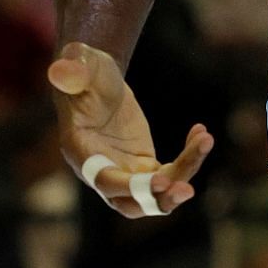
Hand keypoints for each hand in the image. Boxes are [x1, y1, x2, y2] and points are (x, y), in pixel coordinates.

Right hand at [48, 41, 212, 217]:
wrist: (97, 79)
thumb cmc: (84, 69)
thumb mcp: (81, 65)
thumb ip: (72, 70)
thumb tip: (61, 69)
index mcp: (81, 151)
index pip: (104, 180)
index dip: (130, 186)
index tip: (159, 181)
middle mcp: (101, 171)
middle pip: (130, 203)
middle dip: (158, 200)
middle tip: (187, 190)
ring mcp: (123, 171)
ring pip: (155, 193)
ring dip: (183, 175)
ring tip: (205, 141)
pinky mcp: (142, 165)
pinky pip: (169, 174)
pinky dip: (188, 159)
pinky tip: (201, 133)